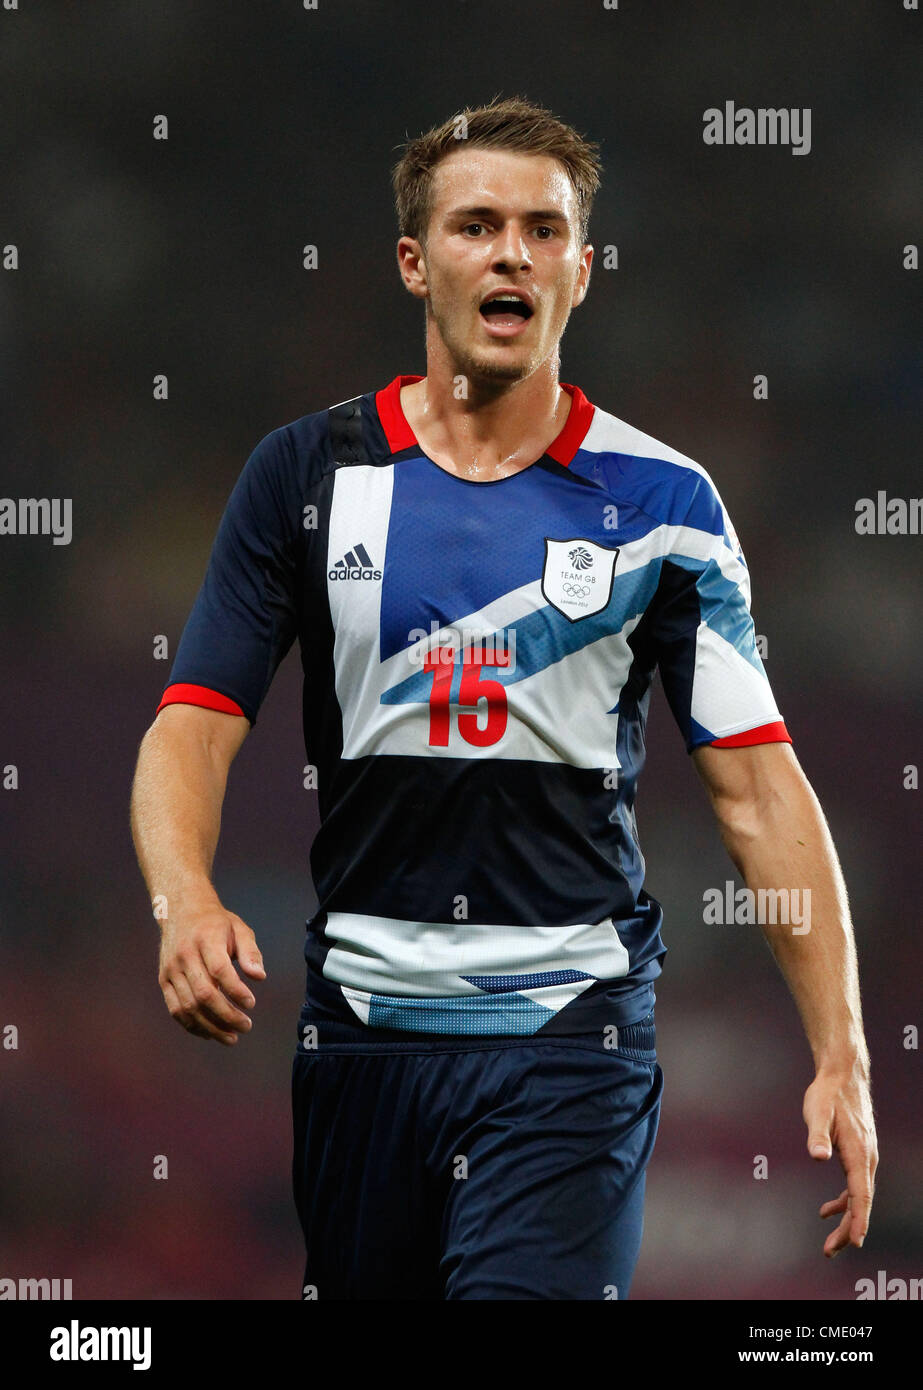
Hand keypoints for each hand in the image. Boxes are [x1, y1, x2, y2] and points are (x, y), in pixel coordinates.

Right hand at [157, 897, 265, 1044]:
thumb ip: (251, 952)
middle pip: (204, 993)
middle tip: (246, 1026)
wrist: (180, 911)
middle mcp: (184, 955)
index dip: (235, 991)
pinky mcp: (164, 980)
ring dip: (211, 1026)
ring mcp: (171, 970)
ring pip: (188, 1006)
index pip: (219, 970)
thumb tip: (259, 977)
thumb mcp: (239, 928)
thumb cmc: (216, 922)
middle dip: (227, 1015)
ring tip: (232, 1037)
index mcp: (205, 939)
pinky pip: (175, 1009)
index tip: (251, 1004)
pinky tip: (210, 1033)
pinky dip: (192, 1026)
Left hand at [803, 1066, 877, 1256]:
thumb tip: (818, 1156)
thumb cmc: (827, 1094)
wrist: (842, 1075)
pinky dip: (843, 1202)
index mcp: (859, 1153)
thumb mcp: (817, 1112)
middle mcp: (867, 1159)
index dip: (859, 1219)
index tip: (857, 1242)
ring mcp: (864, 1157)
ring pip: (859, 1197)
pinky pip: (854, 1186)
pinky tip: (826, 1210)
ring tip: (830, 1243)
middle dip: (849, 1230)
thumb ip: (817, 1135)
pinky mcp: (858, 1154)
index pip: (861, 1193)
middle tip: (829, 1251)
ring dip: (847, 1220)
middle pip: (861, 1202)